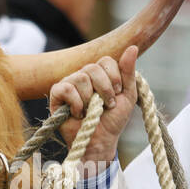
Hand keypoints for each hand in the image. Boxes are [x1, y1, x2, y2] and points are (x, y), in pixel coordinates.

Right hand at [48, 45, 139, 166]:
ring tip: (92, 111)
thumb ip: (128, 72)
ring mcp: (69, 84)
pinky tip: (79, 113)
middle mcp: (83, 76)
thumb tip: (133, 47)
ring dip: (90, 99)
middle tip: (107, 104)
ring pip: (80, 78)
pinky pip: (66, 89)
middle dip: (105, 89)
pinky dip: (76, 102)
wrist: (100, 141)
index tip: (117, 93)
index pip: (105, 60)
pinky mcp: (56, 95)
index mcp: (100, 73)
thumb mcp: (128, 95)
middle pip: (93, 68)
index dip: (114, 76)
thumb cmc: (113, 120)